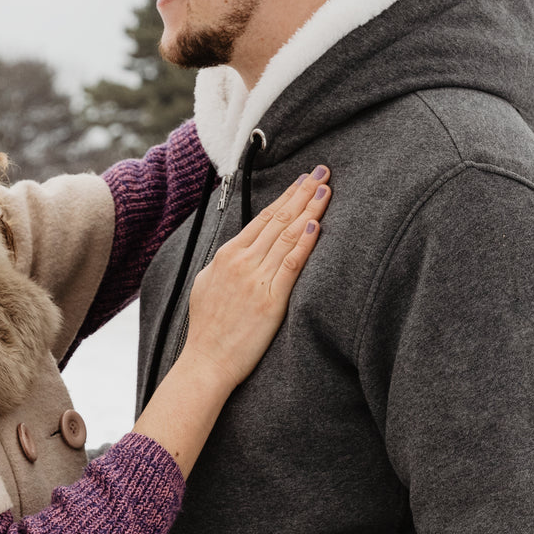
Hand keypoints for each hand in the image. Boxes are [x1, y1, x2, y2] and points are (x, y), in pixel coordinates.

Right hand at [180, 167, 331, 390]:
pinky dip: (305, 242)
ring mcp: (255, 279)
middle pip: (279, 219)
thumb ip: (227, 263)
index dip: (286, 196)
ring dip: (309, 209)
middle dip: (302, 192)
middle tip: (322, 171)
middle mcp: (241, 261)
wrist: (206, 363)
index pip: (263, 217)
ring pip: (288, 235)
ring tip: (326, 188)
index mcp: (227, 255)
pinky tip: (317, 224)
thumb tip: (242, 248)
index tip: (303, 180)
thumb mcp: (208, 284)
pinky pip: (291, 264)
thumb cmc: (208, 329)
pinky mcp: (270, 299)